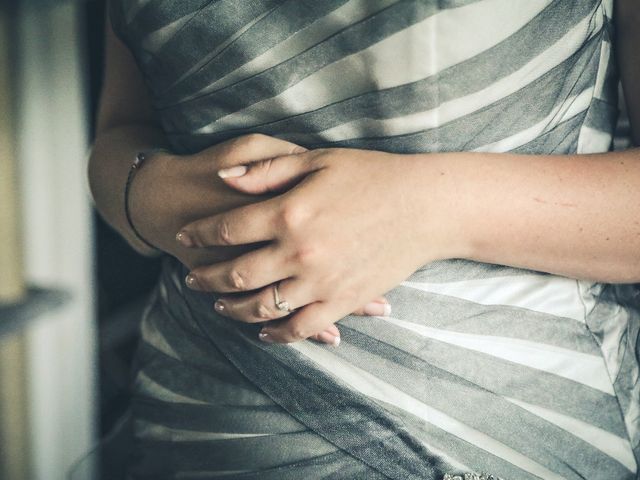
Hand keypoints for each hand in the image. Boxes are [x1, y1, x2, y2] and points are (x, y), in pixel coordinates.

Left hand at [130, 135, 388, 344]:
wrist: (425, 206)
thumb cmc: (372, 175)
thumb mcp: (317, 160)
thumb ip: (266, 170)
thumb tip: (224, 178)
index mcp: (288, 213)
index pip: (227, 229)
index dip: (200, 233)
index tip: (186, 235)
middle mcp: (299, 253)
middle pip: (235, 274)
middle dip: (205, 278)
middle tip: (191, 278)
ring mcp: (321, 282)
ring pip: (261, 306)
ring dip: (233, 309)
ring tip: (219, 306)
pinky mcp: (342, 301)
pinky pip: (300, 327)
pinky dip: (276, 334)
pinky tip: (263, 331)